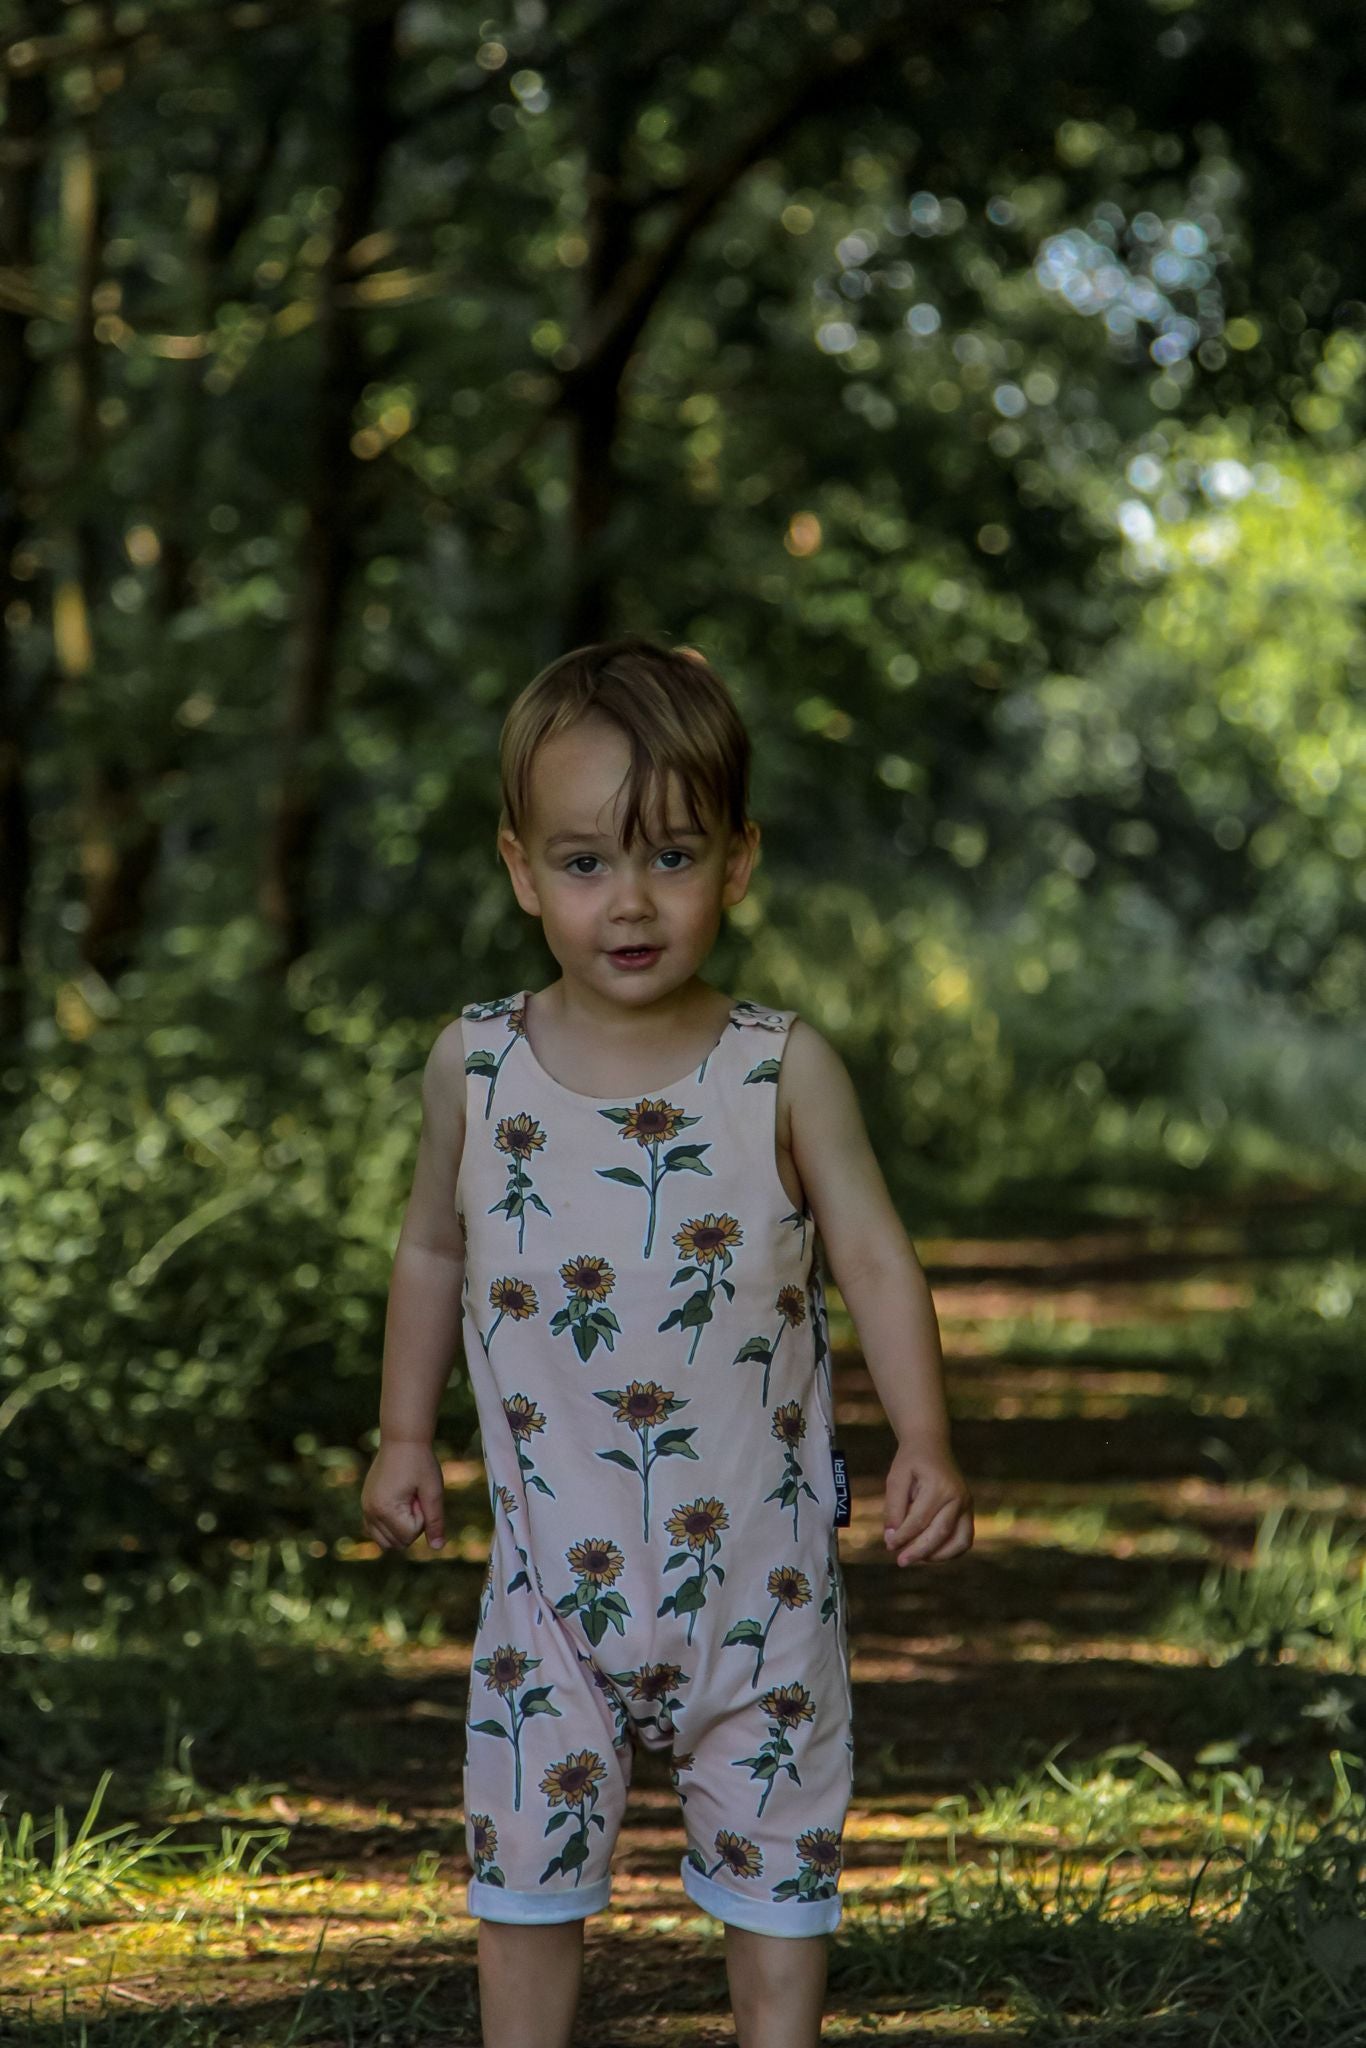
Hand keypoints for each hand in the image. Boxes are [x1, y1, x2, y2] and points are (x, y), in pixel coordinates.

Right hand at [361, 1439, 445, 1551]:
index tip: (421, 1495)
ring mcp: (365, 1508)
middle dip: (412, 1524)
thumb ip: (435, 1521)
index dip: (422, 1517)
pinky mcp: (366, 1503)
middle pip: (397, 1543)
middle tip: (415, 1496)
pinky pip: (375, 1529)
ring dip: (401, 1527)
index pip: (409, 1536)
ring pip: (385, 1541)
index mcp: (384, 1510)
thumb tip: (438, 1548)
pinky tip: (400, 1504)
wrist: (402, 1439)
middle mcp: (370, 1512)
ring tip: (408, 1499)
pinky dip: (389, 1525)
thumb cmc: (420, 1462)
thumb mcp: (433, 1492)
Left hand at [882, 1441, 972, 1565]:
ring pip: (959, 1540)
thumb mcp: (896, 1478)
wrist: (931, 1444)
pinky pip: (965, 1538)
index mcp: (939, 1486)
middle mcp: (958, 1496)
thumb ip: (894, 1508)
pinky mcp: (969, 1510)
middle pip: (940, 1533)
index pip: (919, 1520)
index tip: (888, 1544)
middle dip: (919, 1551)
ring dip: (938, 1555)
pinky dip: (950, 1551)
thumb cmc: (911, 1461)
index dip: (902, 1536)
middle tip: (901, 1561)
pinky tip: (930, 1553)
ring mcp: (967, 1504)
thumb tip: (892, 1538)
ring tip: (917, 1558)